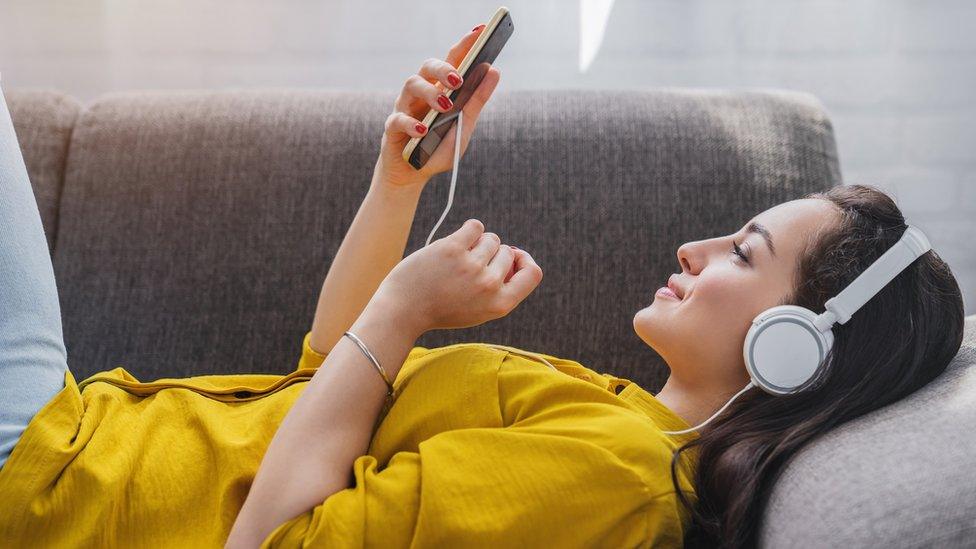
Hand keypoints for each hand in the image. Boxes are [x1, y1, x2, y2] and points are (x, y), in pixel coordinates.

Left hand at [370, 219, 542, 333]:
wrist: (402, 310)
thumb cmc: (440, 308)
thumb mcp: (478, 309)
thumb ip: (500, 288)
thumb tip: (514, 254)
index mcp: (500, 305)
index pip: (533, 273)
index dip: (524, 261)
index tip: (510, 259)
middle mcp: (490, 286)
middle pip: (507, 251)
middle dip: (491, 253)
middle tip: (466, 267)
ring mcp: (472, 266)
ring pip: (490, 238)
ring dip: (476, 243)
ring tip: (456, 259)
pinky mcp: (453, 249)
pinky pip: (475, 226)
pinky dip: (467, 230)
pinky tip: (453, 244)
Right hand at [375, 24, 501, 188]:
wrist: (414, 174)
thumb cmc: (439, 147)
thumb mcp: (464, 126)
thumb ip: (476, 100)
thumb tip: (494, 71)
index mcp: (440, 88)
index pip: (452, 60)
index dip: (465, 44)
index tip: (480, 31)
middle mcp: (421, 92)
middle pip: (427, 66)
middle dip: (443, 68)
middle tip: (459, 79)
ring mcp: (405, 106)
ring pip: (411, 84)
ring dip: (431, 92)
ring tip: (446, 105)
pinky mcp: (392, 127)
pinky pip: (398, 118)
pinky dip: (412, 123)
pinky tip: (424, 129)